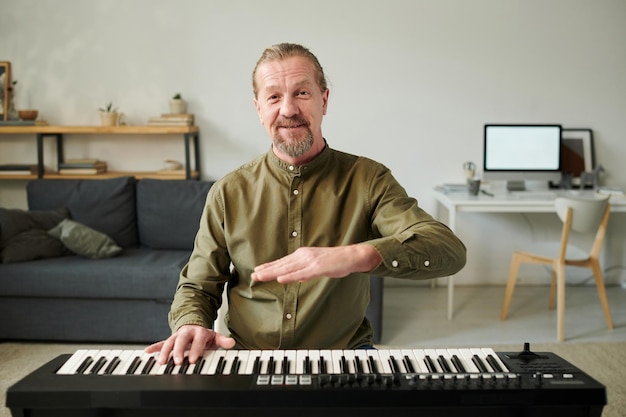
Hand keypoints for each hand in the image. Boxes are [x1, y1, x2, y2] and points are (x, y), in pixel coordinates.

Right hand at [145, 324, 235, 364]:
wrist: (194, 326)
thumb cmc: (204, 336)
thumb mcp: (215, 337)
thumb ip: (222, 340)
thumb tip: (231, 342)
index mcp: (199, 332)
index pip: (198, 340)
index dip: (196, 349)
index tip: (193, 360)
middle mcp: (187, 333)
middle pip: (182, 340)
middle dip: (179, 351)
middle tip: (178, 362)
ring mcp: (177, 336)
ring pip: (169, 342)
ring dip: (165, 352)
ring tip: (161, 362)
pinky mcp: (170, 340)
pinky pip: (160, 343)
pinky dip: (154, 348)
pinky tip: (147, 353)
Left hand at [251, 244, 380, 283]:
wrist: (351, 257)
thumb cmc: (335, 262)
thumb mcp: (316, 266)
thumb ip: (304, 271)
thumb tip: (294, 277)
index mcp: (303, 255)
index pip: (282, 262)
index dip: (269, 266)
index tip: (257, 271)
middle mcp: (304, 256)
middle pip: (281, 264)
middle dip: (266, 270)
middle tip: (253, 275)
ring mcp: (310, 261)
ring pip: (287, 268)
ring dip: (273, 272)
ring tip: (260, 276)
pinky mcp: (318, 267)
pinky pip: (301, 273)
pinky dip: (290, 276)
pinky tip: (280, 279)